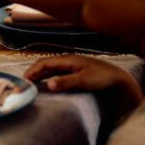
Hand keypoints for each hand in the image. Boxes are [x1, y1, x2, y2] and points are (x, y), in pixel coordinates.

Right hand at [24, 55, 142, 110]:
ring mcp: (72, 65)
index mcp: (68, 59)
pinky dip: (48, 76)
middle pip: (45, 64)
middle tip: (24, 82)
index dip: (32, 70)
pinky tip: (46, 83)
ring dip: (40, 74)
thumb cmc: (103, 78)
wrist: (120, 80)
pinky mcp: (75, 71)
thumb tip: (48, 85)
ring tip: (31, 83)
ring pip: (50, 68)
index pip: (44, 63)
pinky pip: (57, 72)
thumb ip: (65, 82)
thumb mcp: (84, 80)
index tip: (24, 80)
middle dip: (33, 72)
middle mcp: (68, 60)